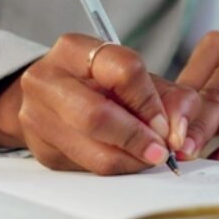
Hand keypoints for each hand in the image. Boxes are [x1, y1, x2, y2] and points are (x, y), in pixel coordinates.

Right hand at [0, 33, 199, 174]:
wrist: (51, 98)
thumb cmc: (102, 84)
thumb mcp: (139, 79)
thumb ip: (172, 98)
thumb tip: (180, 134)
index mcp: (75, 49)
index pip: (123, 71)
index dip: (151, 103)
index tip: (167, 124)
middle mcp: (48, 80)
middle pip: (98, 116)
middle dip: (138, 138)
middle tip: (162, 151)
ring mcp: (37, 117)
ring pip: (93, 151)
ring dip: (131, 160)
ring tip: (149, 157)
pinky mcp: (41, 150)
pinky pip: (87, 169)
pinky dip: (117, 168)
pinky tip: (128, 160)